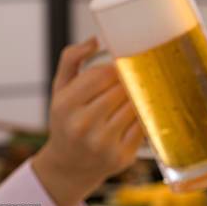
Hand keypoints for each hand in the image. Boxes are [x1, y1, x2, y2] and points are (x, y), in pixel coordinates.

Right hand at [32, 38, 144, 205]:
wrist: (70, 165)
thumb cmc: (68, 120)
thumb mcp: (60, 90)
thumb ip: (71, 59)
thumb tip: (95, 39)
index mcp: (65, 105)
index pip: (102, 75)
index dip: (117, 67)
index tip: (123, 66)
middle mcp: (82, 126)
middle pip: (120, 90)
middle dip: (129, 81)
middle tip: (137, 76)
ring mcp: (103, 143)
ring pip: (134, 106)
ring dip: (140, 96)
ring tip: (139, 92)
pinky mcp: (122, 156)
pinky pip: (143, 125)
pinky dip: (146, 114)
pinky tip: (143, 109)